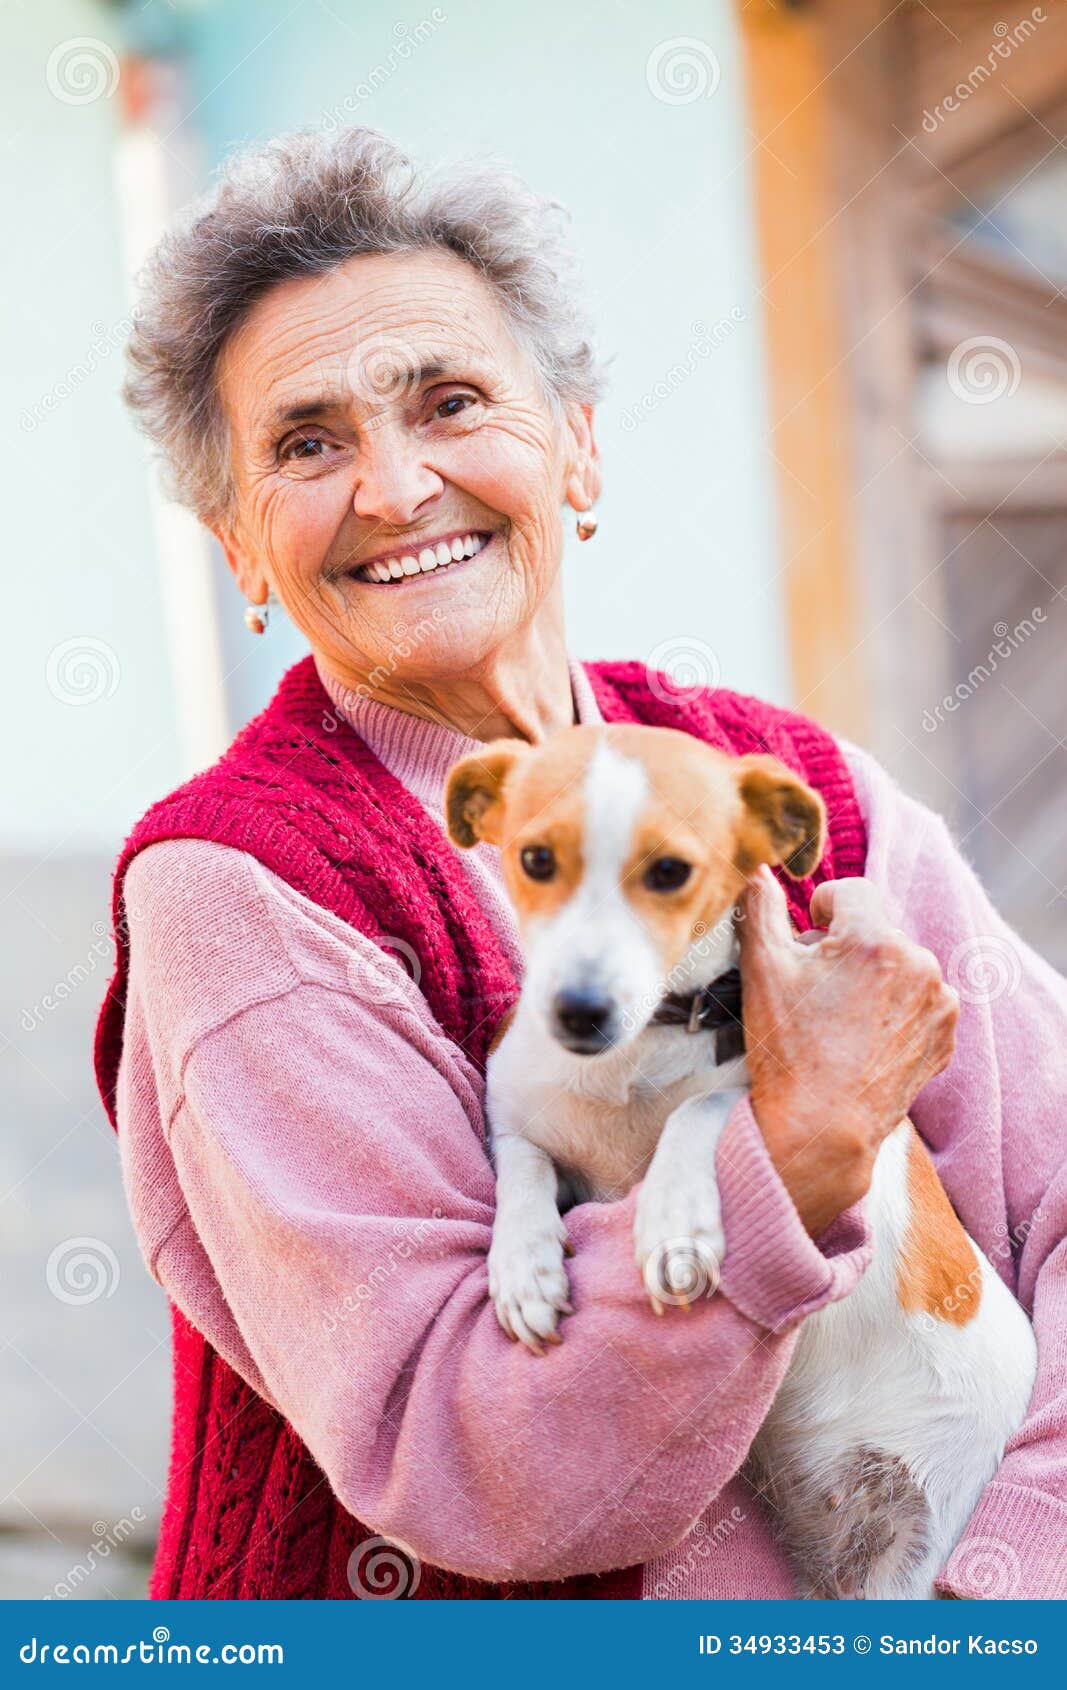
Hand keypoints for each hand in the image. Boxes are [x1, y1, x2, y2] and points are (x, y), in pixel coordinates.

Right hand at [737, 867, 958, 1236]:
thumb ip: (760, 908)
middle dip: (845, 949)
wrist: (821, 1129)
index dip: (823, 909)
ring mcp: (938, 1001)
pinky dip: (894, 1010)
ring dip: (873, 978)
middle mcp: (918, 963)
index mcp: (874, 940)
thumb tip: (757, 868)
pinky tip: (863, 1039)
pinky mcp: (945, 1035)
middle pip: (875, 931)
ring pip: (898, 965)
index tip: (809, 938)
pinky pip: (918, 1001)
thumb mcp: (761, 970)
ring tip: (839, 1020)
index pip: (852, 891)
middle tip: (814, 992)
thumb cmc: (787, 1050)